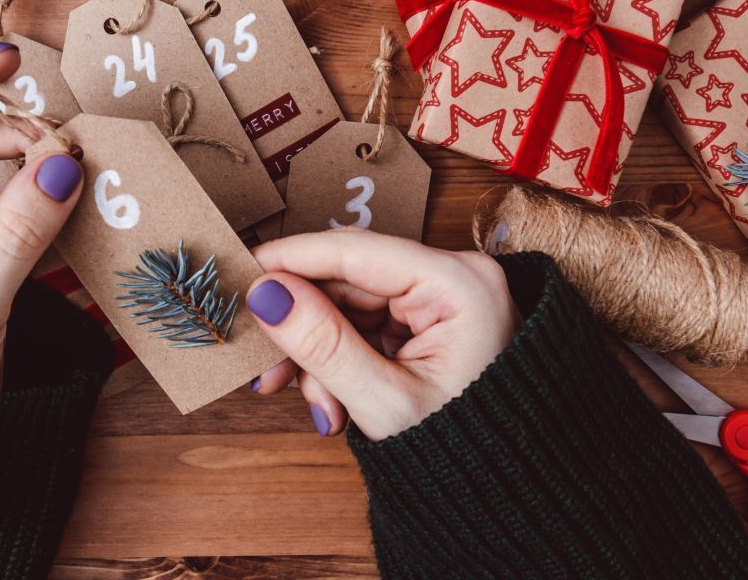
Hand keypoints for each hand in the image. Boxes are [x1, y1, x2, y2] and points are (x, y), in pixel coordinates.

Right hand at [245, 230, 519, 440]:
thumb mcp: (384, 401)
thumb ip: (321, 343)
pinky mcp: (429, 321)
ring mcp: (442, 298)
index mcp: (460, 283)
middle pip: (347, 280)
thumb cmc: (467, 454)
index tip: (238, 275)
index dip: (289, 261)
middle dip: (303, 329)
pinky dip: (341, 361)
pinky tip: (335, 402)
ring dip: (320, 355)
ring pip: (347, 307)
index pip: (355, 250)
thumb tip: (265, 293)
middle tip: (264, 372)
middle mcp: (454, 276)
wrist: (508, 497)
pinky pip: (364, 326)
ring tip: (321, 408)